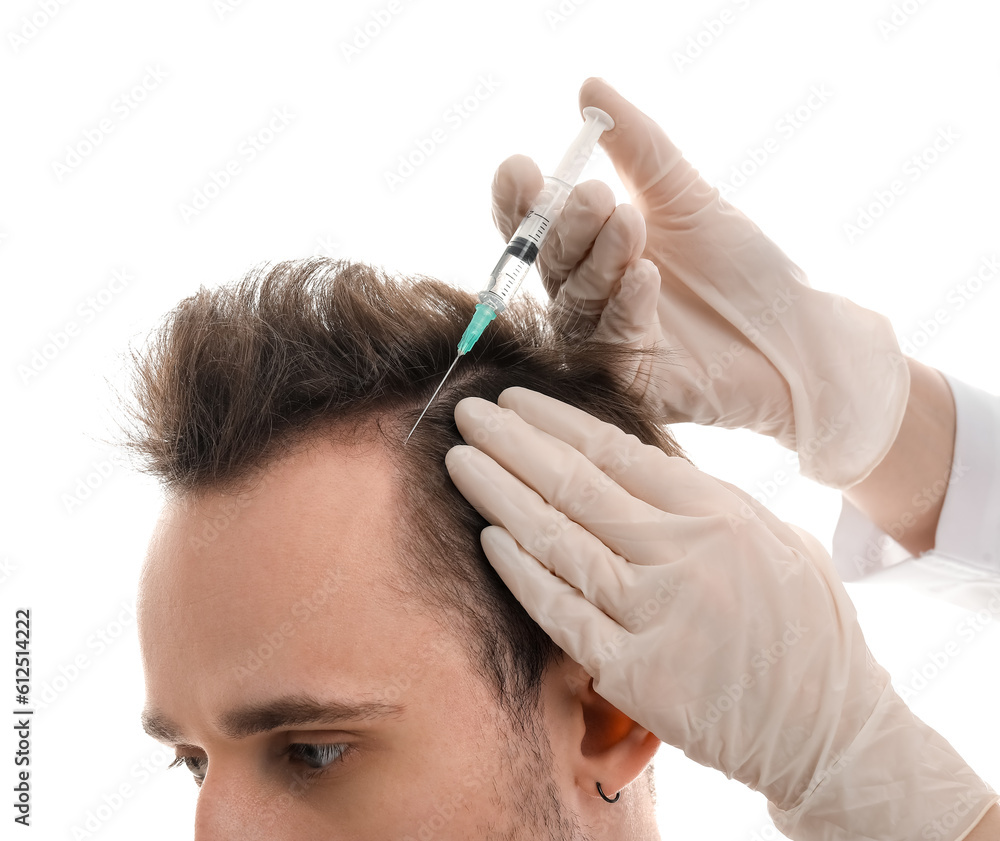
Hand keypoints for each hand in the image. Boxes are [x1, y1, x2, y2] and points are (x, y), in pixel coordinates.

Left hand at [446, 387, 995, 839]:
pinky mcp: (637, 674)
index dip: (554, 421)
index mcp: (718, 513)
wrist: (832, 731)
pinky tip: (488, 538)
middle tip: (467, 414)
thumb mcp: (768, 538)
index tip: (513, 400)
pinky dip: (521, 573)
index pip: (615, 450)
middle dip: (511, 444)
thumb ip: (698, 501)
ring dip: (499, 495)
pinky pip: (561, 612)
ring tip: (460, 462)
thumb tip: (623, 460)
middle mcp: (684, 556)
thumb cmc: (803, 628)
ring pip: (557, 541)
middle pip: (574, 485)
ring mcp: (658, 616)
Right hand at [492, 78, 908, 487]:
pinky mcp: (630, 382)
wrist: (795, 331)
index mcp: (591, 251)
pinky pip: (614, 343)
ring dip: (599, 259)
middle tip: (594, 195)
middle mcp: (588, 296)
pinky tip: (645, 275)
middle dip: (566, 227)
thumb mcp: (689, 196)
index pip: (536, 227)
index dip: (520, 202)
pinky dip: (627, 306)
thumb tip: (591, 89)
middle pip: (552, 263)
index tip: (520, 168)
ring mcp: (605, 341)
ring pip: (578, 300)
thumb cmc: (741, 266)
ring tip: (627, 221)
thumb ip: (639, 148)